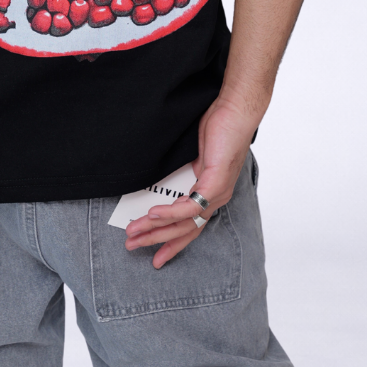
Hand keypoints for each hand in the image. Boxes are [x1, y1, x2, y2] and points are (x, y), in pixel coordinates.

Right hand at [124, 91, 262, 268]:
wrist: (235, 109)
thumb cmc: (218, 127)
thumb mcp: (196, 155)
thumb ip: (184, 174)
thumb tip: (163, 184)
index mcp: (212, 194)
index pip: (190, 227)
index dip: (172, 244)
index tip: (155, 257)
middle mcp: (217, 199)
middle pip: (184, 230)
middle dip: (156, 240)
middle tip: (132, 246)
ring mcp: (218, 192)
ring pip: (184, 221)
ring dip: (156, 228)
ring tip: (134, 232)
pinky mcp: (216, 182)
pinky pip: (190, 205)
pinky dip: (169, 212)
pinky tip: (152, 214)